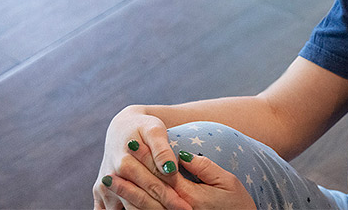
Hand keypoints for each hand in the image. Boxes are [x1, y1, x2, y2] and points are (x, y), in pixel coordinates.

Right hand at [93, 106, 189, 209]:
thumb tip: (170, 169)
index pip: (153, 184)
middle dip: (163, 208)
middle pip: (140, 199)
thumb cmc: (143, 127)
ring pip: (129, 208)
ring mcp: (103, 188)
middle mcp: (111, 177)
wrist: (122, 129)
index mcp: (125, 163)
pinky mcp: (100, 194)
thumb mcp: (154, 130)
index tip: (186, 205)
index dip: (171, 196)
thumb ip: (162, 149)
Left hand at [103, 150, 254, 209]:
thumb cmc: (238, 203)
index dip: (147, 158)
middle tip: (116, 158)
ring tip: (109, 178)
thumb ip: (204, 168)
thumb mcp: (227, 182)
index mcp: (192, 198)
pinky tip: (122, 200)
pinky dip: (133, 208)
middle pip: (149, 191)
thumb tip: (180, 156)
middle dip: (130, 175)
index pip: (163, 175)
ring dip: (126, 192)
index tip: (134, 143)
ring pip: (144, 208)